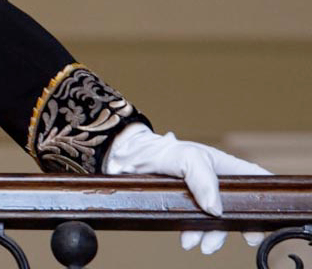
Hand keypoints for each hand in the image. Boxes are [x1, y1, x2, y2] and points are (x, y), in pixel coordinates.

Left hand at [104, 123, 270, 254]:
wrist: (128, 160)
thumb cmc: (161, 150)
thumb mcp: (186, 156)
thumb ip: (203, 178)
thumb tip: (215, 208)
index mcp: (225, 166)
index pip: (256, 180)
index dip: (266, 199)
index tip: (265, 219)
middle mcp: (217, 183)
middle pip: (239, 208)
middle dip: (240, 226)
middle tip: (243, 239)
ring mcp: (202, 196)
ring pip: (217, 221)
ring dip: (213, 235)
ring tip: (201, 243)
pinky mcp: (186, 208)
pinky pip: (196, 225)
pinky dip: (195, 235)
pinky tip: (188, 241)